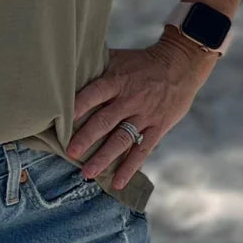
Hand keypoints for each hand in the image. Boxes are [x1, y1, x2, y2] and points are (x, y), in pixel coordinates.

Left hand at [67, 34, 217, 191]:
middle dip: (86, 138)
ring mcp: (145, 116)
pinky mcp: (158, 128)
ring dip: (104, 158)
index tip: (63, 120)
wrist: (180, 64)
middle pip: (105, 121)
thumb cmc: (142, 62)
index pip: (95, 93)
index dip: (79, 106)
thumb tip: (68, 71)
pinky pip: (142, 151)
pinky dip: (130, 168)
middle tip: (70, 153)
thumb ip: (97, 68)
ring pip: (122, 139)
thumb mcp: (119, 59)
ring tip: (87, 173)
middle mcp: (130, 99)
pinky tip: (117, 182)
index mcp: (118, 80)